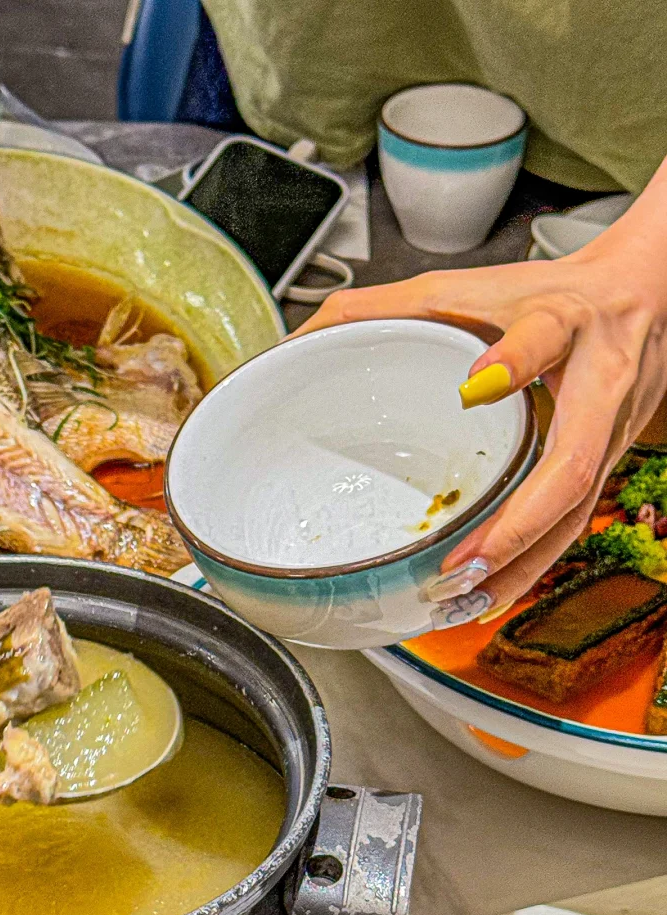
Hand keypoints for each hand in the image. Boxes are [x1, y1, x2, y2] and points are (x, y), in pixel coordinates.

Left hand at [293, 157, 666, 624]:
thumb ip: (394, 304)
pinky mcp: (602, 467)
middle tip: (462, 560)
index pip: (545, 334)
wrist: (646, 295)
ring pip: (573, 516)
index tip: (478, 380)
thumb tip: (313, 331)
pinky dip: (526, 568)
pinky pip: (568, 528)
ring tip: (465, 598)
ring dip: (519, 565)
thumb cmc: (555, 293)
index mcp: (565, 321)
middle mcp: (598, 387)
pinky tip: (485, 596)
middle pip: (571, 465)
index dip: (516, 358)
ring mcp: (607, 437)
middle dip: (517, 523)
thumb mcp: (478, 283)